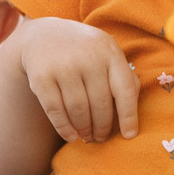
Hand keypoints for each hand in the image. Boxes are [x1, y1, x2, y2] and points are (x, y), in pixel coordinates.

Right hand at [19, 18, 138, 144]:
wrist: (43, 36)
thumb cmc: (85, 52)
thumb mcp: (107, 55)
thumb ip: (125, 78)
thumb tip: (132, 114)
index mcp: (109, 52)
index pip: (124, 89)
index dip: (128, 116)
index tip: (129, 135)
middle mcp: (88, 57)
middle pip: (100, 104)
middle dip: (103, 128)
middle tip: (101, 138)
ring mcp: (63, 66)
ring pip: (78, 110)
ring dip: (84, 130)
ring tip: (87, 136)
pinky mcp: (41, 76)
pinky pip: (55, 110)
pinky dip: (64, 128)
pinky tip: (70, 136)